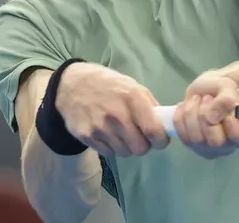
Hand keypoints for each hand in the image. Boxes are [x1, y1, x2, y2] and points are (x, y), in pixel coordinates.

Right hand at [55, 63, 170, 157]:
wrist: (72, 85)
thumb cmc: (108, 85)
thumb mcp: (132, 86)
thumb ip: (150, 106)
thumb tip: (166, 126)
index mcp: (133, 98)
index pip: (154, 131)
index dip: (160, 140)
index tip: (159, 139)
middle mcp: (117, 114)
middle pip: (140, 148)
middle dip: (143, 144)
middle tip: (139, 136)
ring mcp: (100, 127)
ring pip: (125, 153)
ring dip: (127, 146)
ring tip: (121, 132)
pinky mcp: (87, 136)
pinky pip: (109, 153)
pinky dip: (112, 147)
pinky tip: (107, 133)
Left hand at [173, 71, 238, 158]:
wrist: (207, 90)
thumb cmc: (222, 89)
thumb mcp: (227, 86)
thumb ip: (225, 98)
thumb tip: (212, 117)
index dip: (237, 132)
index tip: (228, 115)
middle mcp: (232, 145)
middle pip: (216, 142)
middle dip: (206, 115)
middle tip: (207, 98)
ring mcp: (212, 149)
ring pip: (196, 139)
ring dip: (192, 113)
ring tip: (198, 100)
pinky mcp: (194, 146)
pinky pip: (182, 135)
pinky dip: (181, 116)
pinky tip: (186, 106)